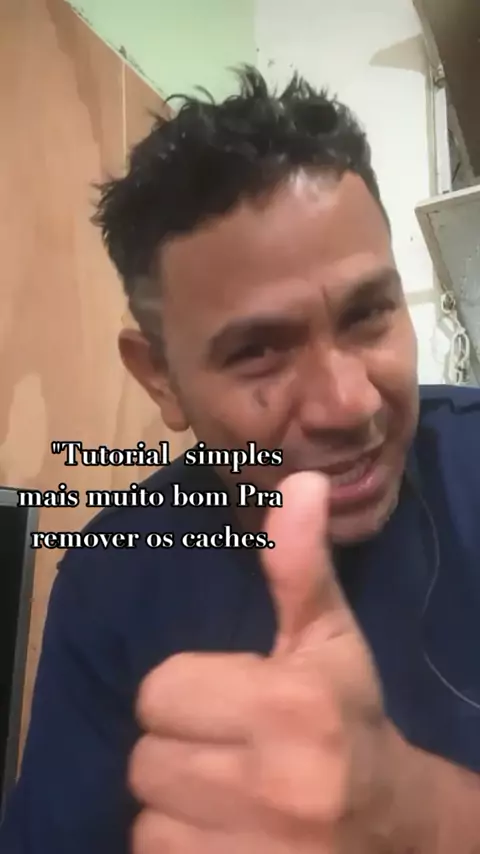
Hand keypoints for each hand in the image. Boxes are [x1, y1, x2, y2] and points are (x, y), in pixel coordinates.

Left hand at [129, 472, 405, 852]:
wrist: (394, 829)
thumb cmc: (349, 719)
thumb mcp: (328, 640)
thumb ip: (300, 567)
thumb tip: (300, 483)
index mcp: (287, 706)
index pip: (159, 692)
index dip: (185, 695)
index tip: (224, 701)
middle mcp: (272, 787)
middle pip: (145, 760)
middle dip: (178, 750)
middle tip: (224, 750)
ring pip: (147, 820)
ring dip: (176, 806)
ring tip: (225, 796)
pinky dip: (181, 850)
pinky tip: (225, 835)